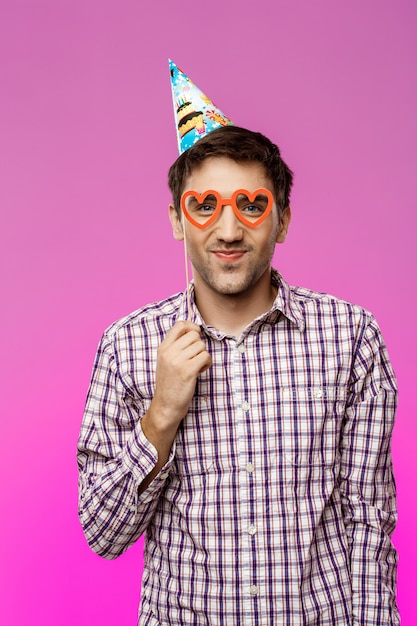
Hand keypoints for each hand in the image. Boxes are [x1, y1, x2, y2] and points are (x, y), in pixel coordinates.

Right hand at [141, 321, 211, 454]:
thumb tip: (194, 329)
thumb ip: (176, 346)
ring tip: (197, 367)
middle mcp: (169, 352)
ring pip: (201, 346)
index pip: (180, 325)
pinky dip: (207, 363)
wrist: (166, 406)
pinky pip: (206, 356)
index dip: (192, 327)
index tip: (196, 336)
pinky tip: (200, 371)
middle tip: (195, 359)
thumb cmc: (170, 383)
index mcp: (163, 348)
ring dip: (203, 356)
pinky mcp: (188, 370)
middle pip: (194, 335)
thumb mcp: (166, 361)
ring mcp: (178, 361)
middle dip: (199, 346)